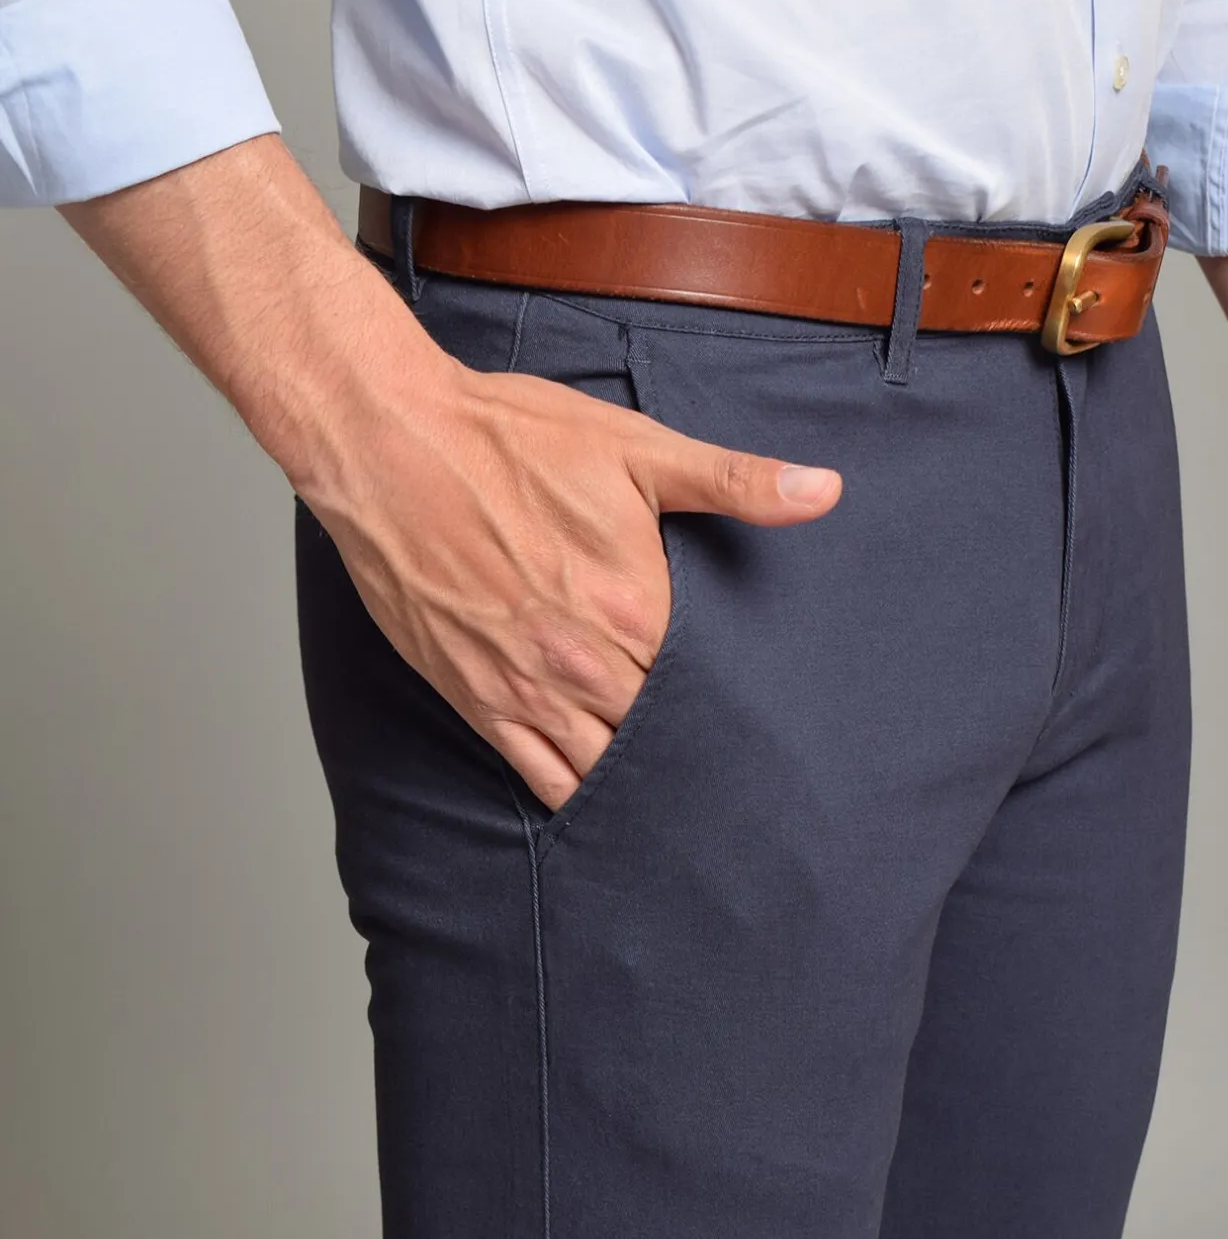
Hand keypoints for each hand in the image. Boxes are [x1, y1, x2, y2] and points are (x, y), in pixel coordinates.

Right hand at [57, 137, 839, 808]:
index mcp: (635, 608)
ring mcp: (529, 690)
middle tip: (737, 767)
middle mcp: (585, 663)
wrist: (392, 447)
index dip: (736, 699)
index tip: (766, 712)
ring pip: (607, 767)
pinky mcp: (479, 702)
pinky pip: (540, 777)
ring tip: (681, 792)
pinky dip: (577, 793)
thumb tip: (825, 490)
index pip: (710, 687)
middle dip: (696, 745)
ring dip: (642, 778)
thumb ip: (734, 481)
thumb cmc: (509, 440)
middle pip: (663, 734)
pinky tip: (603, 797)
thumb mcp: (634, 448)